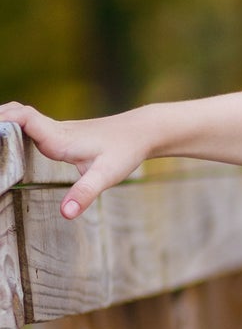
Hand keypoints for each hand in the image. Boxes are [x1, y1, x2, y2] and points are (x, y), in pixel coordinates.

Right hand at [0, 102, 150, 219]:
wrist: (141, 133)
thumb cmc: (124, 152)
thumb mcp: (107, 176)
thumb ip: (85, 194)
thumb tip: (66, 214)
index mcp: (59, 137)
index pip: (23, 118)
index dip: (2, 120)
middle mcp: (54, 130)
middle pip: (13, 114)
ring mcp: (56, 129)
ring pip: (19, 117)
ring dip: (1, 121)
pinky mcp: (60, 133)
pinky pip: (28, 124)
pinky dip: (12, 126)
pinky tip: (6, 140)